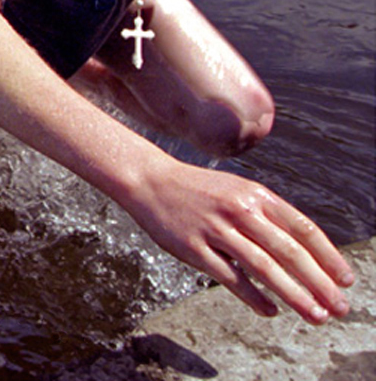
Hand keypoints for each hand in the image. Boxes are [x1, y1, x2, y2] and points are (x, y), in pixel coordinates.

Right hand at [126, 158, 353, 322]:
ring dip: (294, 295)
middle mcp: (239, 210)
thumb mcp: (238, 191)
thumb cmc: (198, 190)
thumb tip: (305, 253)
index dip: (329, 256)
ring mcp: (215, 229)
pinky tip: (270, 310)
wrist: (149, 180)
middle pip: (289, 252)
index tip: (346, 280)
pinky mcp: (193, 247)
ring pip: (264, 267)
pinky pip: (230, 277)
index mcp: (255, 195)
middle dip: (320, 283)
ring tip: (315, 315)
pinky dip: (254, 297)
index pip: (303, 228)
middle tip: (340, 307)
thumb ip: (268, 216)